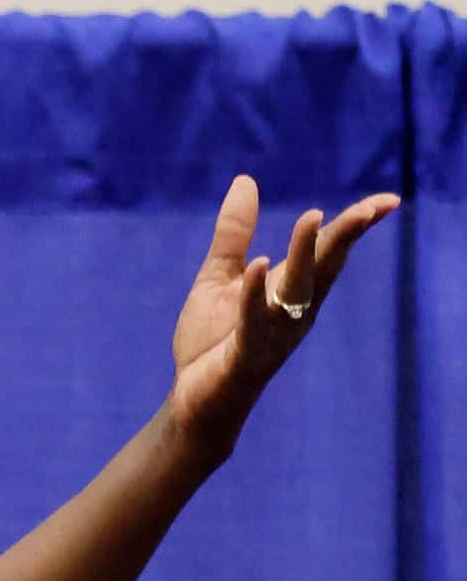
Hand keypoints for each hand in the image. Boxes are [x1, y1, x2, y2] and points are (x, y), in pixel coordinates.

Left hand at [166, 176, 397, 454]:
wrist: (193, 399)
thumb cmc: (212, 340)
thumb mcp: (220, 277)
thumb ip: (234, 234)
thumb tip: (246, 181)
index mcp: (290, 290)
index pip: (329, 253)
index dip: (355, 227)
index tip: (387, 201)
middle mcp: (292, 311)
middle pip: (325, 267)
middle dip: (346, 236)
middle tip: (374, 207)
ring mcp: (272, 333)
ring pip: (295, 290)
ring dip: (304, 254)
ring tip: (313, 217)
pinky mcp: (244, 354)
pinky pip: (252, 321)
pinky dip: (255, 294)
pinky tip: (260, 265)